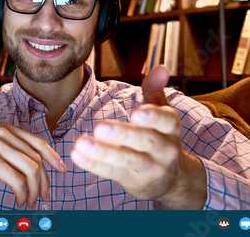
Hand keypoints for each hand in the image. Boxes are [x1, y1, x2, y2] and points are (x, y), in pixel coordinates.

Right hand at [0, 123, 66, 208]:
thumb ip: (11, 152)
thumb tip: (37, 166)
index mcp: (4, 129)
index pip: (38, 141)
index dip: (52, 157)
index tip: (61, 170)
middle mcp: (2, 134)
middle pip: (37, 158)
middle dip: (44, 181)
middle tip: (43, 197)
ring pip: (32, 169)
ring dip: (35, 190)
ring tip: (29, 201)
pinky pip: (20, 181)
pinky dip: (23, 194)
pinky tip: (19, 201)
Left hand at [70, 65, 206, 207]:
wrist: (172, 179)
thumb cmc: (159, 135)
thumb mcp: (161, 113)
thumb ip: (155, 90)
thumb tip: (160, 67)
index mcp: (171, 128)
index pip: (167, 121)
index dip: (154, 117)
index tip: (136, 113)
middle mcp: (166, 149)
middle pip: (146, 141)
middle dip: (123, 135)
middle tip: (100, 128)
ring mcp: (152, 168)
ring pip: (129, 161)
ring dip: (104, 153)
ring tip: (81, 143)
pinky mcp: (135, 182)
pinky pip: (114, 173)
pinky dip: (94, 165)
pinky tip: (77, 155)